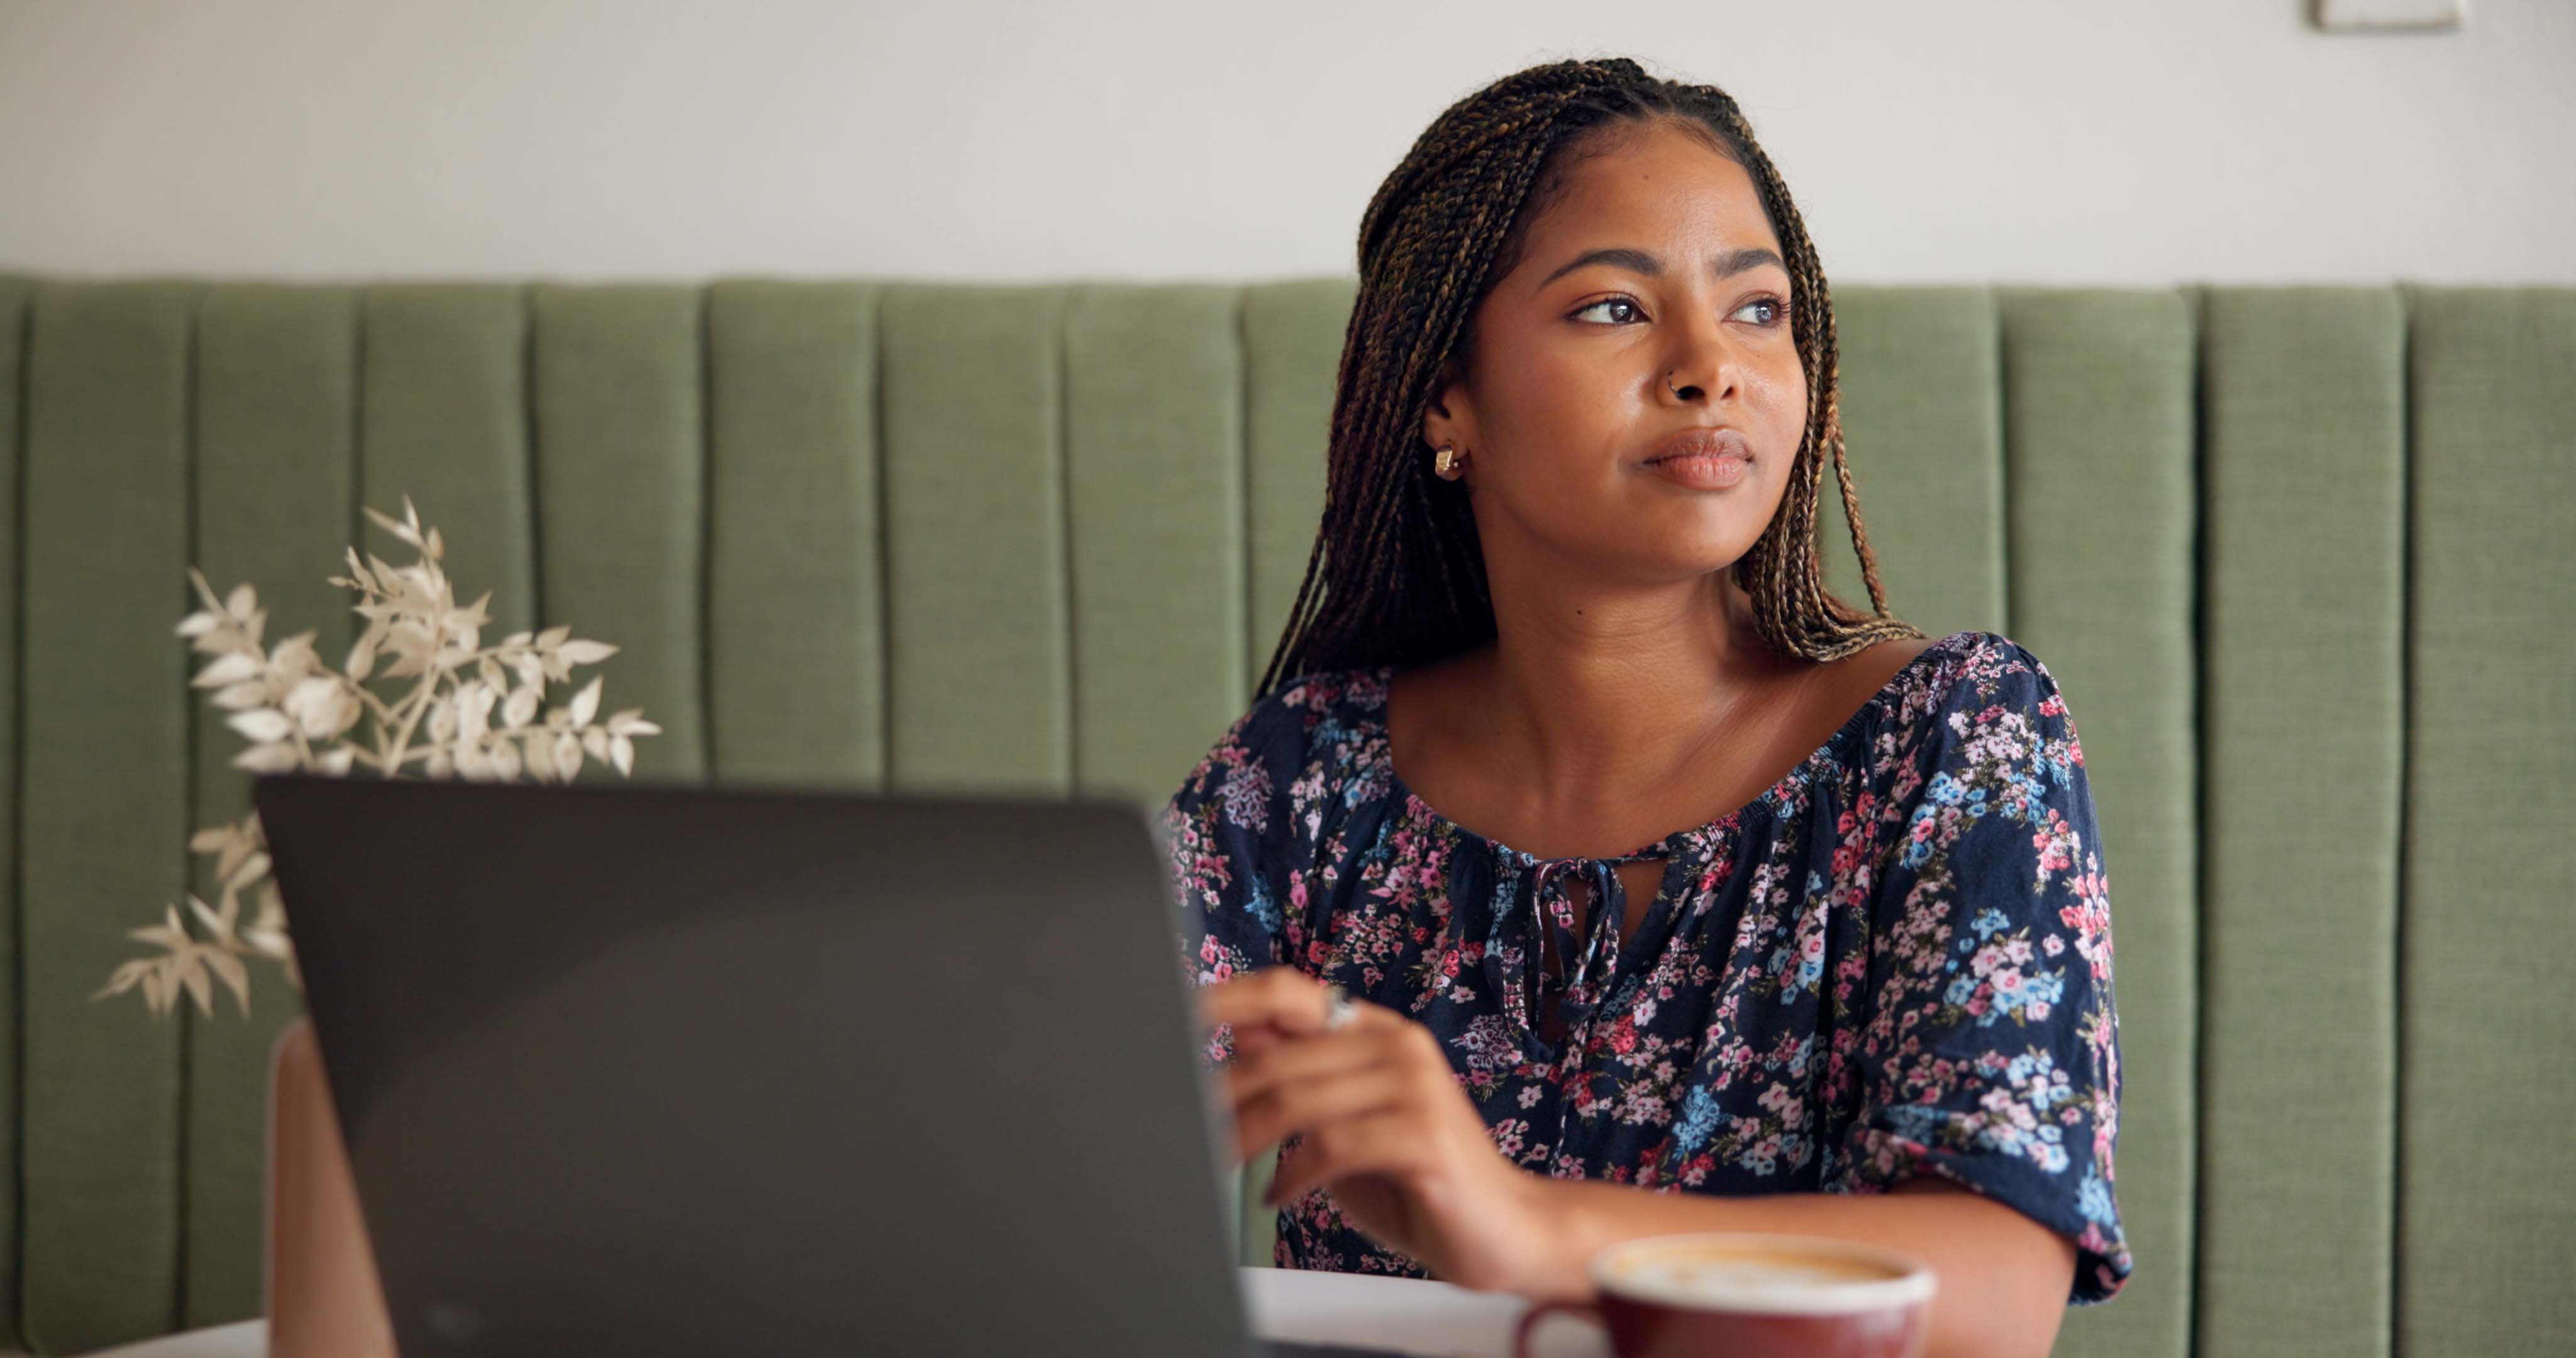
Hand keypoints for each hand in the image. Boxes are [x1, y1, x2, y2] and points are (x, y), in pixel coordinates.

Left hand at [1198, 966, 1563, 1293]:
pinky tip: (1278, 1194)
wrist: (1507, 1229)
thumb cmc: (1420, 1182)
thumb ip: (1301, 1080)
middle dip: (1222, 1097)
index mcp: (1376, 1030)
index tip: (1174, 1017)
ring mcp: (1415, 1085)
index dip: (1225, 1000)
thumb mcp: (1346, 1124)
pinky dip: (1292, 1175)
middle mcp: (1397, 1044)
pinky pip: (1332, 1146)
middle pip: (1279, 1055)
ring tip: (1221, 1164)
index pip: (1287, 992)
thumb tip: (1238, 1039)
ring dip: (1247, 1137)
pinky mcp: (1423, 1133)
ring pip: (1298, 1098)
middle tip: (1190, 1131)